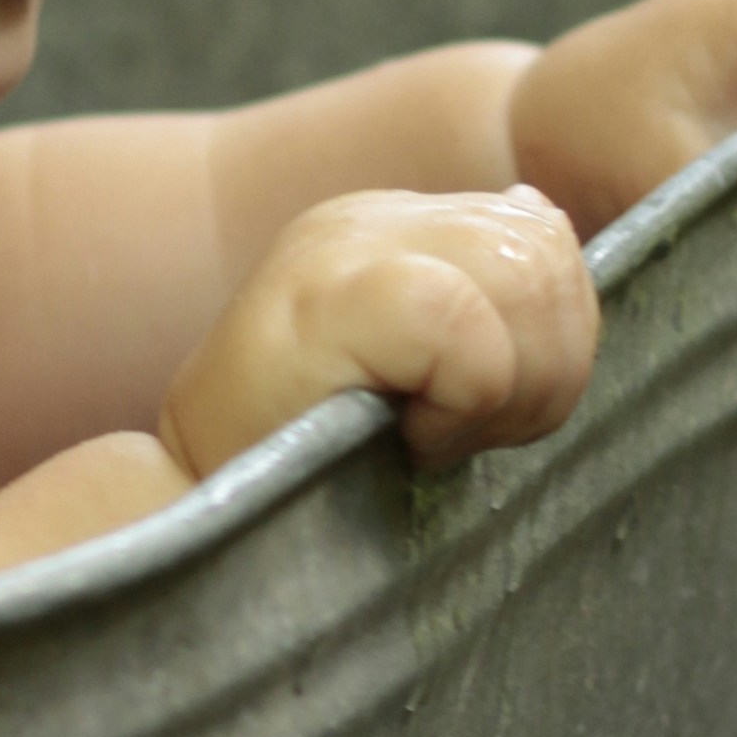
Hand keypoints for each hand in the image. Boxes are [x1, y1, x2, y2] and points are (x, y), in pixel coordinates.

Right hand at [161, 184, 597, 479]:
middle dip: (546, 370)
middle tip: (464, 434)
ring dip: (508, 390)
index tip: (479, 413)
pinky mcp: (330, 294)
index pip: (543, 240)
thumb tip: (542, 218)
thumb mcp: (412, 378)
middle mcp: (365, 220)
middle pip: (547, 257)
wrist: (184, 517)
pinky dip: (464, 403)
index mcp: (389, 229)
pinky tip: (409, 437)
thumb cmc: (304, 468)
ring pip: (526, 280)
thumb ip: (482, 302)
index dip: (553, 342)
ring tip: (434, 437)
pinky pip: (469, 330)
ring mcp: (341, 249)